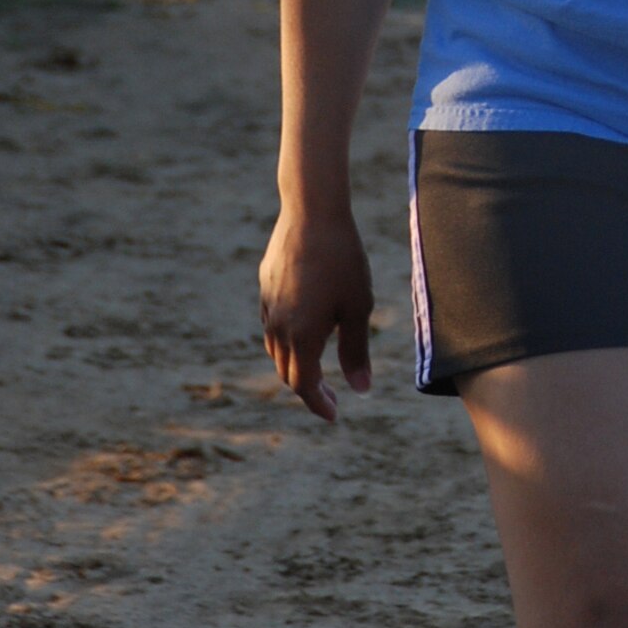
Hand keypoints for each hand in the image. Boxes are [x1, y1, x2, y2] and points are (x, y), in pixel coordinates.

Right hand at [259, 205, 373, 422]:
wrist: (312, 213)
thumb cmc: (343, 259)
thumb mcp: (358, 306)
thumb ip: (356, 351)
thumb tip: (361, 389)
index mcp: (302, 337)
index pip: (304, 386)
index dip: (319, 404)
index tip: (334, 414)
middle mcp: (278, 327)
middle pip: (288, 372)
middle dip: (308, 388)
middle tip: (332, 395)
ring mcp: (268, 306)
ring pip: (277, 348)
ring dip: (295, 363)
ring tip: (318, 365)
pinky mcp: (265, 287)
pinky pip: (272, 323)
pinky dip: (287, 337)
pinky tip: (304, 327)